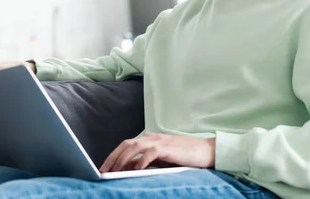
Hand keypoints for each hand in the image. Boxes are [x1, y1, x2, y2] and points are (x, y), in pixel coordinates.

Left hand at [99, 133, 215, 172]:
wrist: (206, 151)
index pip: (125, 146)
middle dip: (112, 158)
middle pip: (125, 145)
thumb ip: (146, 162)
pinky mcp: (167, 147)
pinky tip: (135, 170)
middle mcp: (151, 138)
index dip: (113, 156)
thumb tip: (128, 170)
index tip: (103, 168)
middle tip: (103, 171)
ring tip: (115, 171)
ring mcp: (158, 141)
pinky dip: (141, 161)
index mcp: (148, 139)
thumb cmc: (184, 157)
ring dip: (122, 159)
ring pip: (134, 147)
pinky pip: (150, 153)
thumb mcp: (161, 160)